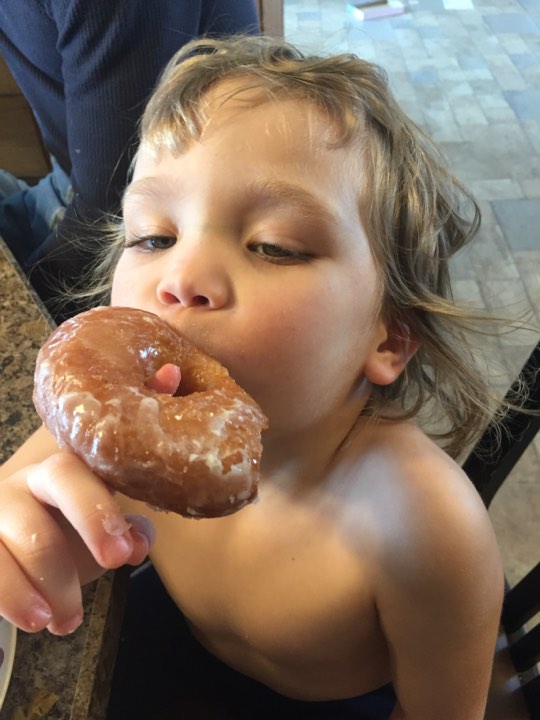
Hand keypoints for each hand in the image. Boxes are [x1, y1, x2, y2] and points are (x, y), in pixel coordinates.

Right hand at [0, 451, 154, 634]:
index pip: (67, 475)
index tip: (119, 556)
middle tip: (75, 614)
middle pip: (28, 523)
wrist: (18, 548)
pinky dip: (4, 600)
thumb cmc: (63, 531)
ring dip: (22, 596)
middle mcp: (14, 491)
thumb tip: (138, 545)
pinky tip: (25, 619)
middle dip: (56, 572)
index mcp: (55, 476)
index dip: (93, 513)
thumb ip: (126, 534)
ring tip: (51, 625)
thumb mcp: (97, 532)